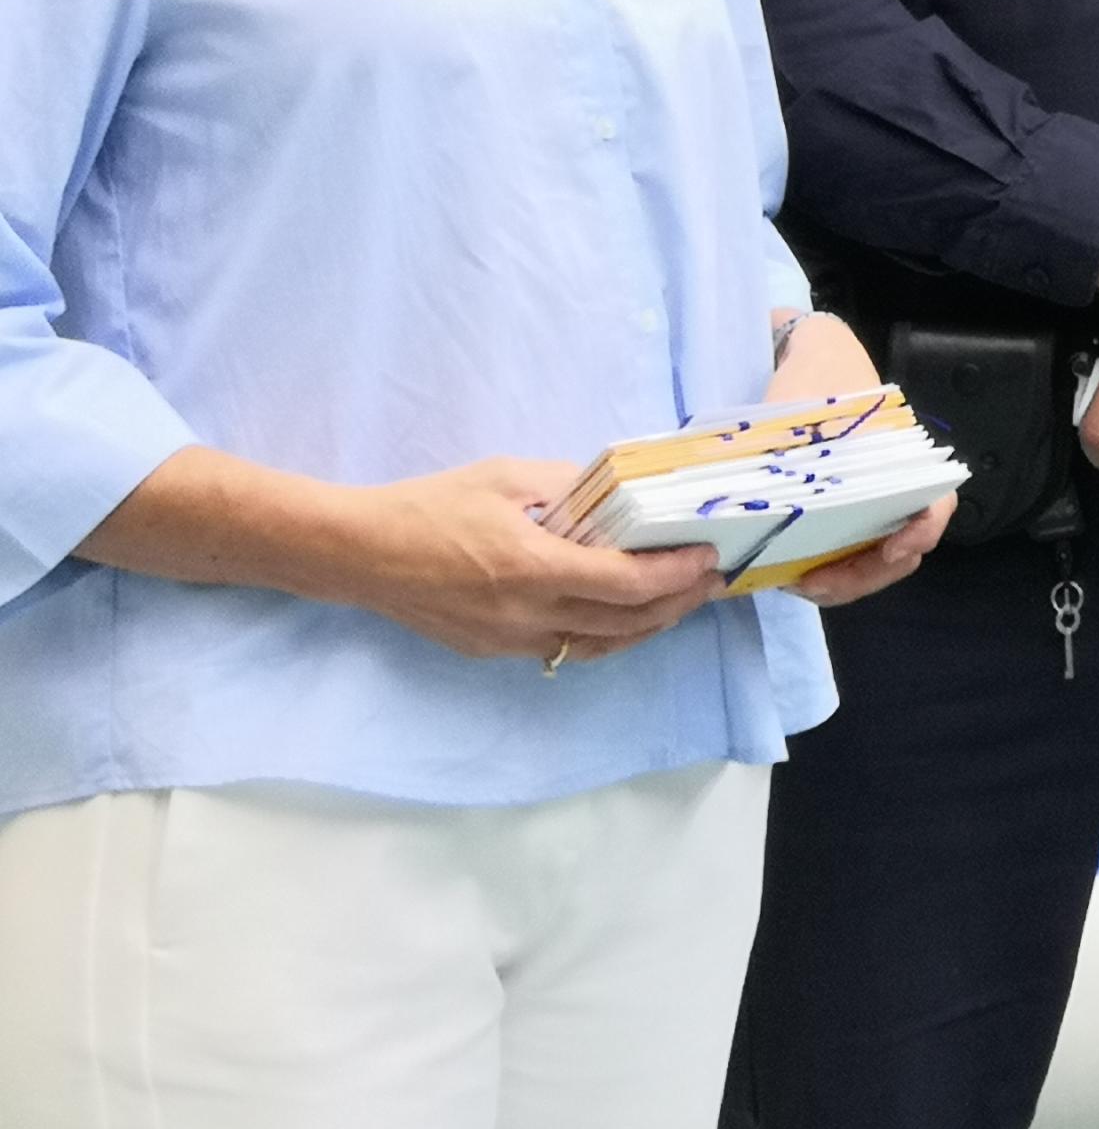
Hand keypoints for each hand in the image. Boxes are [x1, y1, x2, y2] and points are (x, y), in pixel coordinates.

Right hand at [330, 458, 726, 665]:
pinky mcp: (491, 651)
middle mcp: (525, 615)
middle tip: (710, 580)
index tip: (707, 558)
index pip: (625, 585)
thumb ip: (569, 487)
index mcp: (531, 568)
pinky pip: (564, 649)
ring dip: (646, 626)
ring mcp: (508, 641)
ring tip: (679, 600)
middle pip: (624, 623)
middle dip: (677, 603)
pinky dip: (604, 635)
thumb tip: (617, 495)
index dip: (675, 575)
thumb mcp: (506, 477)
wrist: (358, 553)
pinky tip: (623, 615)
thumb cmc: (430, 506)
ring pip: (598, 645)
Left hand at [762, 315, 948, 604]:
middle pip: (903, 551)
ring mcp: (875, 506)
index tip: (893, 548)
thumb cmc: (817, 379)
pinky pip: (852, 555)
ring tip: (798, 583)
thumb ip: (786, 449)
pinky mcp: (849, 517)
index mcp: (902, 459)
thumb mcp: (802, 407)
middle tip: (815, 583)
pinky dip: (829, 572)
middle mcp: (897, 488)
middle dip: (863, 576)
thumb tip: (758, 503)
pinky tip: (792, 571)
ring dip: (843, 581)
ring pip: (876, 561)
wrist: (814, 357)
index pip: (935, 505)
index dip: (921, 532)